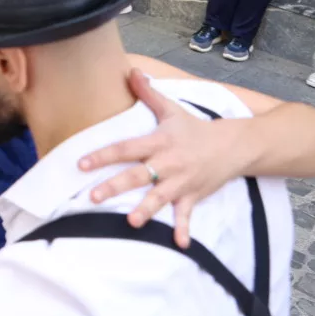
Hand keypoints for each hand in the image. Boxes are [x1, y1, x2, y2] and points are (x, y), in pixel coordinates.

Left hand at [78, 69, 246, 248]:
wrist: (233, 145)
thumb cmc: (194, 128)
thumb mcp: (171, 109)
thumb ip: (148, 93)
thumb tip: (131, 70)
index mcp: (158, 142)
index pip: (125, 148)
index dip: (103, 155)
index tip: (81, 163)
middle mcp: (167, 163)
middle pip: (137, 176)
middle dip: (115, 186)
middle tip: (92, 196)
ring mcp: (181, 182)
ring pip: (159, 198)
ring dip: (146, 210)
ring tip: (130, 223)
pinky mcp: (193, 196)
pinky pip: (187, 215)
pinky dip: (183, 229)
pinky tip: (179, 245)